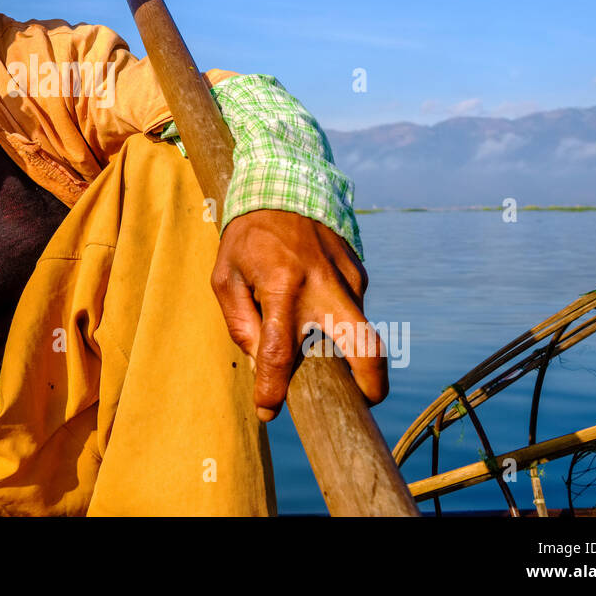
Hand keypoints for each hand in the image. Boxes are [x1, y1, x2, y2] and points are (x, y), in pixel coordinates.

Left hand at [209, 209, 386, 420]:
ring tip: (316, 337)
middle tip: (362, 402)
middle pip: (364, 346)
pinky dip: (337, 316)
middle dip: (371, 382)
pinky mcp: (359, 270)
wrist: (283, 184)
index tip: (268, 410)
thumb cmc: (247, 237)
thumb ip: (240, 322)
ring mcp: (348, 277)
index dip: (273, 390)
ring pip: (359, 328)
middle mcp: (322, 284)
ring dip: (344, 345)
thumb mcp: (225, 276)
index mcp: (282, 285)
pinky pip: (352, 306)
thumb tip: (260, 362)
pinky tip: (315, 301)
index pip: (280, 353)